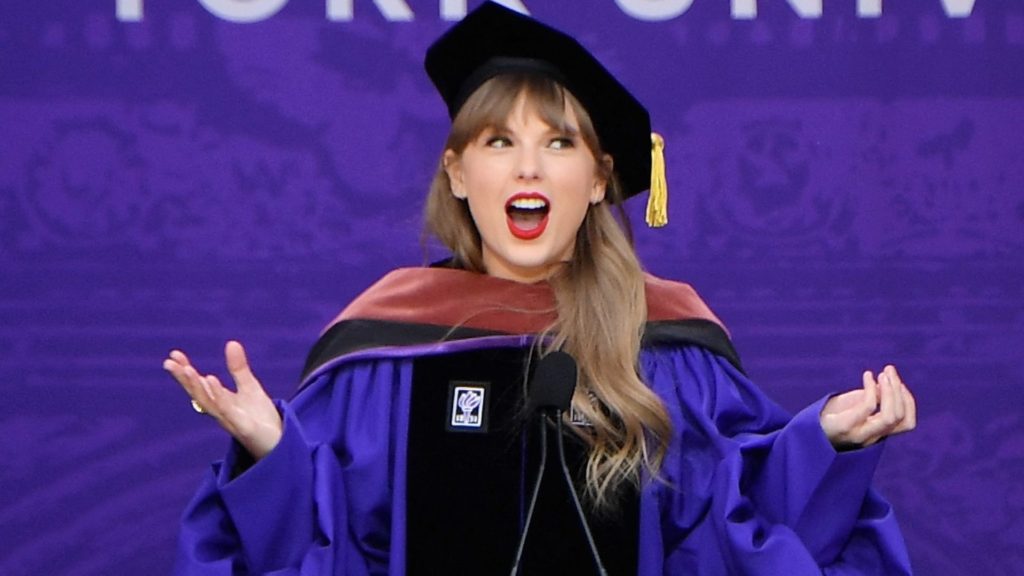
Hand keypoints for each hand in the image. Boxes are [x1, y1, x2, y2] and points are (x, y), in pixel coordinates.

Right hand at [163, 341, 282, 459]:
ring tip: (188, 370)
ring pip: (210, 404)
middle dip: (184, 379)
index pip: (199, 385)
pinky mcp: (245, 429)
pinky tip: (212, 381)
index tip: (173, 354)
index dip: (185, 371)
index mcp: (220, 403)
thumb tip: (231, 342)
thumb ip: (238, 368)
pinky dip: (219, 398)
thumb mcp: (250, 388)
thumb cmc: (261, 419)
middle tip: (169, 363)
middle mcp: (221, 413)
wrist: (280, 444)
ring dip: (198, 387)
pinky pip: (229, 412)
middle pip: (198, 395)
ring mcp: (232, 421)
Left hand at [819, 365, 916, 448]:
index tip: (900, 383)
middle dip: (899, 390)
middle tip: (889, 370)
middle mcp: (872, 437)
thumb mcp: (855, 405)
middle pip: (900, 418)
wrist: (803, 430)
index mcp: (877, 433)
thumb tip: (888, 384)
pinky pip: (868, 407)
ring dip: (891, 391)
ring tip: (883, 373)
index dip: (908, 401)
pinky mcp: (845, 426)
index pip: (907, 423)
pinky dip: (871, 388)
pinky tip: (867, 375)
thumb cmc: (829, 415)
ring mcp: (859, 434)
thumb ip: (874, 398)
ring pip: (890, 416)